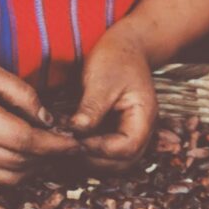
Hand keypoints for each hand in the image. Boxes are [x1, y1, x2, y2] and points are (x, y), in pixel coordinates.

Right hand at [0, 58, 72, 183]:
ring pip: (11, 177)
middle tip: (67, 144)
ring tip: (49, 151)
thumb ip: (22, 94)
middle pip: (22, 162)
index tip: (75, 141)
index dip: (54, 144)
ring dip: (35, 168)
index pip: (26, 140)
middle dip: (50, 157)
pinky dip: (17, 171)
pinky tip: (26, 156)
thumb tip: (48, 119)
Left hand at [71, 26, 157, 166]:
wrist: (125, 46)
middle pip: (122, 162)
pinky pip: (104, 152)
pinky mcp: (116, 132)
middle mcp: (140, 131)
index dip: (99, 149)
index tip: (75, 140)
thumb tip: (75, 132)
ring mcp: (129, 133)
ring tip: (64, 147)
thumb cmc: (117, 57)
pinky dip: (87, 152)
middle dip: (93, 160)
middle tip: (66, 148)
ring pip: (112, 162)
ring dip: (89, 159)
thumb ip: (91, 108)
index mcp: (144, 117)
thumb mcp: (102, 80)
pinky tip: (69, 142)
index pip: (126, 148)